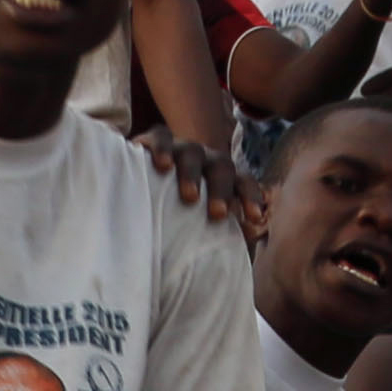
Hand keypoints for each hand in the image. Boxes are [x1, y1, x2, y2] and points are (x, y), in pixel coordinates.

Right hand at [128, 126, 262, 237]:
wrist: (137, 189)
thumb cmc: (171, 213)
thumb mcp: (195, 223)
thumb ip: (215, 234)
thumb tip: (239, 252)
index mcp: (219, 179)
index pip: (242, 183)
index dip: (250, 197)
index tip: (254, 218)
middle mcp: (203, 160)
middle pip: (221, 166)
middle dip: (222, 190)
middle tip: (218, 214)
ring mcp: (179, 148)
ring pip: (193, 153)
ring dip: (194, 174)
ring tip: (190, 197)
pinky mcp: (152, 141)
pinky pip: (161, 138)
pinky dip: (163, 149)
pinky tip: (162, 165)